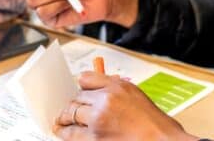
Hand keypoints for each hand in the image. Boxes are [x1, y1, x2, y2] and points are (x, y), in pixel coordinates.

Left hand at [54, 72, 196, 140]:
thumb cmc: (154, 123)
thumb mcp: (135, 94)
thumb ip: (113, 87)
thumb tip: (94, 86)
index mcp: (115, 88)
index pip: (85, 79)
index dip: (81, 87)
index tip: (78, 92)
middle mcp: (104, 102)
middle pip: (76, 99)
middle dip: (71, 105)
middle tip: (67, 109)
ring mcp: (97, 123)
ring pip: (70, 115)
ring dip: (63, 119)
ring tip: (60, 122)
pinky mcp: (94, 140)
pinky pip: (72, 135)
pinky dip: (66, 134)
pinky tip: (63, 133)